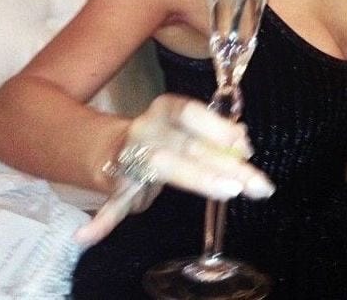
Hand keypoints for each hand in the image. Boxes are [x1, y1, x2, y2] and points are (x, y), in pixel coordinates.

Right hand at [75, 93, 274, 245]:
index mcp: (165, 110)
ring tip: (229, 191)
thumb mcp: (186, 129)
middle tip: (258, 183)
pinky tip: (88, 236)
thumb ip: (213, 135)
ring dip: (200, 179)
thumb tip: (243, 142)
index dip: (219, 127)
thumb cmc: (164, 137)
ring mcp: (130, 156)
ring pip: (167, 167)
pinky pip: (112, 204)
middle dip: (227, 163)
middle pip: (190, 144)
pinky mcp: (117, 186)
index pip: (191, 112)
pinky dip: (103, 222)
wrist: (113, 148)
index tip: (247, 146)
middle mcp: (146, 128)